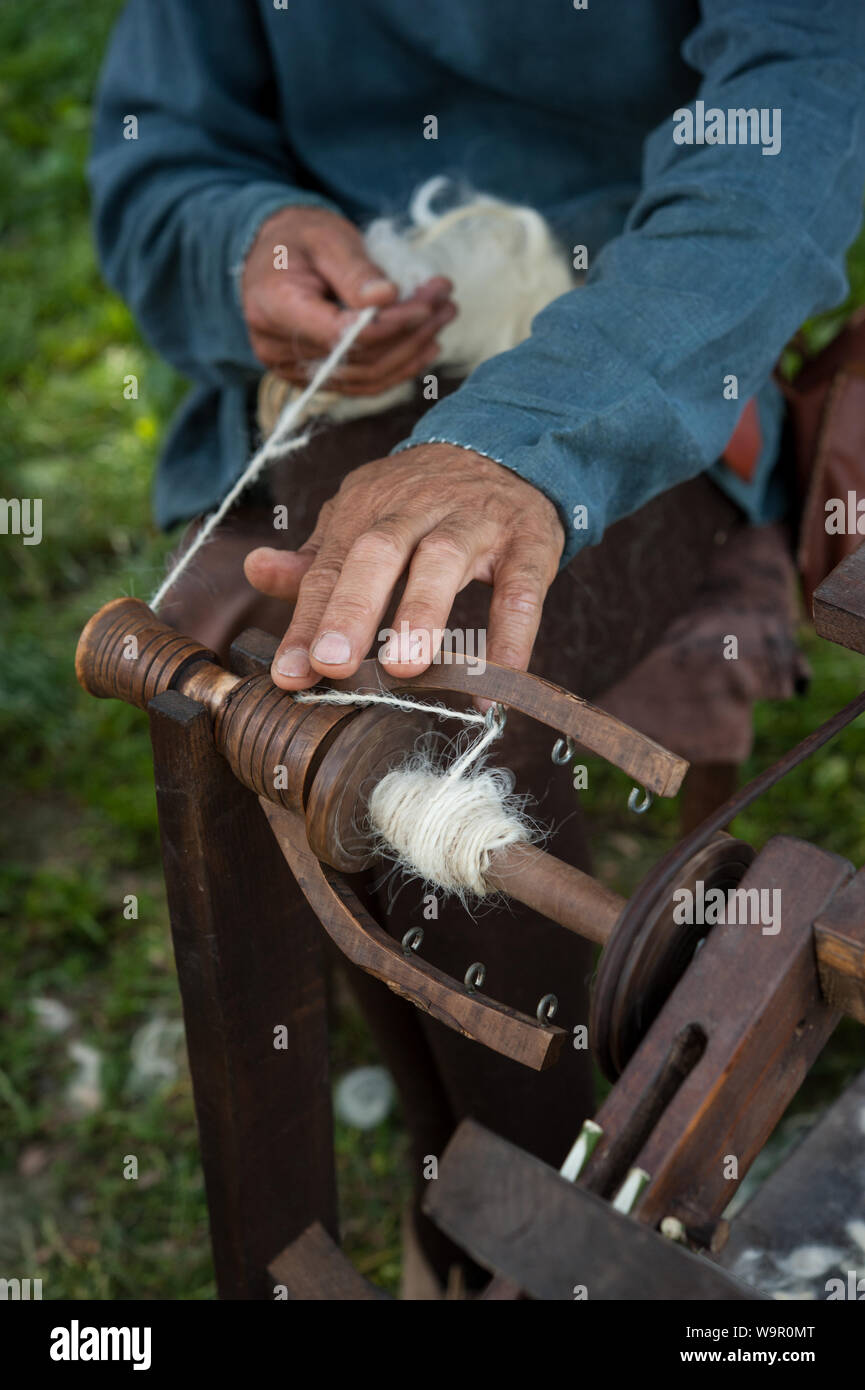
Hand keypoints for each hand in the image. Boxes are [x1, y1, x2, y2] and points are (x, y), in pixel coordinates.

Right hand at [241, 206, 455, 394]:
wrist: (271, 255)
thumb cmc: (299, 238)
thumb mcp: (328, 238)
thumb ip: (356, 271)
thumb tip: (388, 298)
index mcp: (274, 308)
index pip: (343, 335)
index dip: (392, 324)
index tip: (428, 302)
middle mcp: (277, 348)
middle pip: (359, 359)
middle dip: (410, 334)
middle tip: (446, 304)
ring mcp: (292, 370)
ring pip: (365, 378)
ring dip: (411, 352)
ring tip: (442, 319)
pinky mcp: (311, 377)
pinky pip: (361, 384)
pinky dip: (397, 368)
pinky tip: (425, 347)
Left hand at [243, 445, 564, 692]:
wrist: (507, 448)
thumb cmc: (424, 502)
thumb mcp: (364, 515)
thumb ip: (317, 556)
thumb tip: (257, 570)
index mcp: (367, 508)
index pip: (330, 567)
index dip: (308, 621)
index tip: (291, 674)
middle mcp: (416, 509)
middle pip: (379, 551)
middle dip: (354, 608)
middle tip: (334, 663)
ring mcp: (474, 521)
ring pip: (445, 559)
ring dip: (423, 612)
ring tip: (404, 666)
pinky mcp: (528, 541)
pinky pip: (520, 589)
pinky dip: (511, 638)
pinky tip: (494, 686)